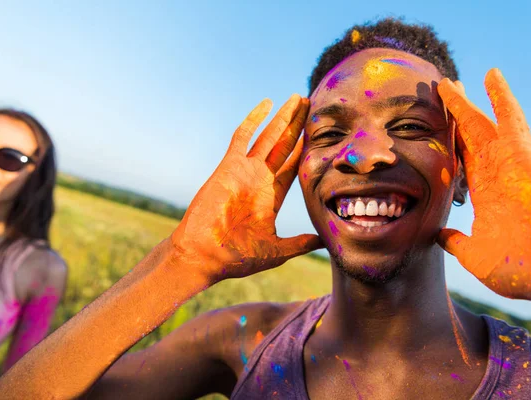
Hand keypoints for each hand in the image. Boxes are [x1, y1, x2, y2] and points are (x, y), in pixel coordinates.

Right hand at [171, 95, 322, 280]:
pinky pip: (243, 136)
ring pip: (268, 136)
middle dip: (298, 126)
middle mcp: (260, 179)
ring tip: (298, 99)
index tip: (322, 132)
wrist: (205, 256)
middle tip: (312, 105)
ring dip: (283, 118)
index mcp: (271, 196)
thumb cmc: (237, 258)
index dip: (307, 149)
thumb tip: (326, 241)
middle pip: (284, 146)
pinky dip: (254, 119)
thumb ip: (300, 243)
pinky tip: (267, 103)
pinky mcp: (229, 166)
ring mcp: (245, 170)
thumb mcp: (277, 251)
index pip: (294, 166)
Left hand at [437, 69, 530, 307]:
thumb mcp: (477, 257)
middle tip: (436, 98)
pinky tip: (490, 75)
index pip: (460, 163)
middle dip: (452, 119)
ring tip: (448, 84)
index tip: (429, 133)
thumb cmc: (523, 271)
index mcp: (486, 196)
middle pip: (468, 139)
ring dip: (465, 104)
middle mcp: (497, 175)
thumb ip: (457, 243)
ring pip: (483, 125)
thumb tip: (438, 235)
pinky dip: (501, 97)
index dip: (446, 145)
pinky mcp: (524, 156)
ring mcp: (510, 164)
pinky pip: (510, 119)